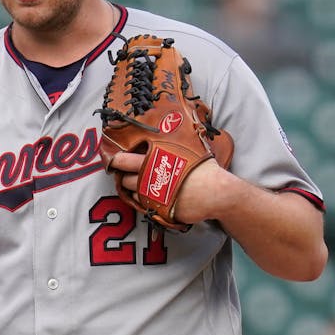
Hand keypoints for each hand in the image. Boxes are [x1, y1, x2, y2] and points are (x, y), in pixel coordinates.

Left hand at [107, 151, 228, 226]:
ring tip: (143, 183)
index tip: (115, 160)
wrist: (218, 193)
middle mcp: (150, 178)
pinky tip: (153, 195)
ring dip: (134, 189)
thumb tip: (168, 125)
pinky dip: (144, 201)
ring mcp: (153, 195)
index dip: (117, 160)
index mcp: (155, 160)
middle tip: (126, 174)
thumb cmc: (205, 169)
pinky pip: (143, 205)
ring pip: (132, 193)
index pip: (123, 160)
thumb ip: (171, 144)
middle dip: (123, 177)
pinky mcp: (157, 210)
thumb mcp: (189, 149)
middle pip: (124, 178)